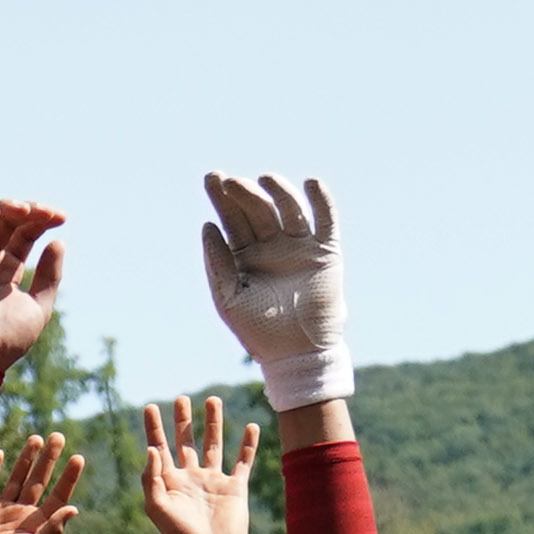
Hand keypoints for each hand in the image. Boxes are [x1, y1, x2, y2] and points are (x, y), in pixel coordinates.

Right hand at [0, 199, 65, 366]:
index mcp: (9, 269)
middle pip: (8, 222)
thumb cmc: (9, 338)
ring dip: (5, 208)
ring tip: (25, 210)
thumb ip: (49, 275)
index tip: (61, 218)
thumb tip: (58, 242)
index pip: (25, 233)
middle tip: (46, 212)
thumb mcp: (40, 304)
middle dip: (29, 211)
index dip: (42, 220)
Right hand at [0, 431, 86, 533]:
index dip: (67, 478)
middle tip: (58, 436)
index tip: (78, 457)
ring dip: (25, 459)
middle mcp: (19, 516)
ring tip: (36, 438)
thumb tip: (73, 509)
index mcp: (35, 525)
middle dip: (48, 459)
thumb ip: (51, 530)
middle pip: (37, 481)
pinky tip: (1, 454)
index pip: (56, 496)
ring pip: (15, 479)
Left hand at [137, 397, 254, 533]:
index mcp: (170, 481)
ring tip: (212, 399)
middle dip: (183, 420)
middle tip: (182, 398)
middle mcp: (191, 477)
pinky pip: (243, 461)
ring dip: (213, 423)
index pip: (160, 448)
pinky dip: (248, 444)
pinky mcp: (235, 487)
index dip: (154, 428)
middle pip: (187, 441)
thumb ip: (152, 478)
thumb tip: (152, 448)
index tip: (150, 406)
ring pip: (214, 444)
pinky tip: (251, 426)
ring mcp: (214, 481)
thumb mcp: (158, 508)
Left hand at [198, 170, 349, 411]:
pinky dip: (322, 200)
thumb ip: (217, 264)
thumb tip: (207, 225)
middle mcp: (272, 246)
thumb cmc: (258, 332)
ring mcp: (299, 246)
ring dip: (278, 191)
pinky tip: (311, 183)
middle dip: (243, 193)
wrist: (297, 354)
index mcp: (246, 255)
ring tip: (265, 179)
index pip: (233, 219)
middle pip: (257, 209)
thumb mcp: (228, 298)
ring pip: (289, 209)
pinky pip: (326, 220)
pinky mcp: (326, 252)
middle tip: (229, 182)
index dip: (222, 198)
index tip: (212, 179)